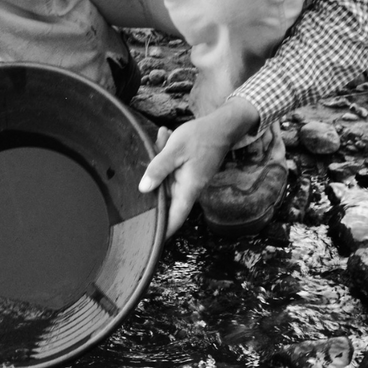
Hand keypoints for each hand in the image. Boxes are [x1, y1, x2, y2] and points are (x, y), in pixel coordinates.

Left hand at [139, 97, 259, 236]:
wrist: (223, 126)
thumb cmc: (201, 137)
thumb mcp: (175, 149)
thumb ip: (159, 168)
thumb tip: (144, 188)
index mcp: (188, 189)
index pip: (174, 219)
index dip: (162, 231)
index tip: (148, 240)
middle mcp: (189, 188)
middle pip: (165, 196)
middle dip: (153, 181)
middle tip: (150, 159)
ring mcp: (188, 179)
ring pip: (166, 179)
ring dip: (159, 162)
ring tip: (163, 139)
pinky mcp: (187, 170)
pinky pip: (171, 168)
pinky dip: (165, 155)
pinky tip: (165, 136)